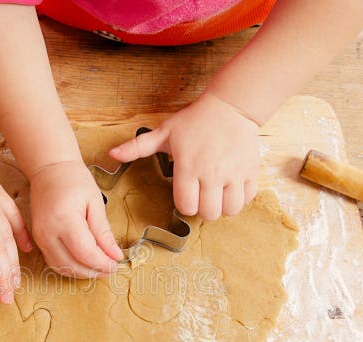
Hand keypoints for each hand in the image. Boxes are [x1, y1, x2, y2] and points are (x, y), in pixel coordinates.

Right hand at [29, 160, 122, 277]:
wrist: (49, 169)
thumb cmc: (73, 180)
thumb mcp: (94, 202)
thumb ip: (103, 232)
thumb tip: (115, 255)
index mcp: (64, 219)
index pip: (85, 253)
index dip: (103, 263)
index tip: (117, 264)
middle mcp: (47, 232)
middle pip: (72, 265)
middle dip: (94, 271)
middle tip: (111, 268)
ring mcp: (39, 237)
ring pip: (61, 267)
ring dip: (81, 272)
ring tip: (99, 267)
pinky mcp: (38, 238)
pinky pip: (53, 261)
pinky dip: (69, 267)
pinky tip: (84, 263)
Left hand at [109, 93, 259, 219]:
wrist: (230, 106)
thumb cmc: (194, 120)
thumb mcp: (163, 132)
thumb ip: (137, 147)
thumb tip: (112, 154)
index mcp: (187, 167)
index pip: (186, 206)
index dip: (184, 204)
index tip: (186, 193)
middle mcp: (211, 174)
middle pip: (208, 213)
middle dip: (203, 208)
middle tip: (202, 195)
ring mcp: (234, 174)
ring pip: (230, 210)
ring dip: (223, 206)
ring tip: (217, 194)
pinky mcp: (251, 172)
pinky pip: (247, 199)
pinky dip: (241, 197)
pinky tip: (232, 186)